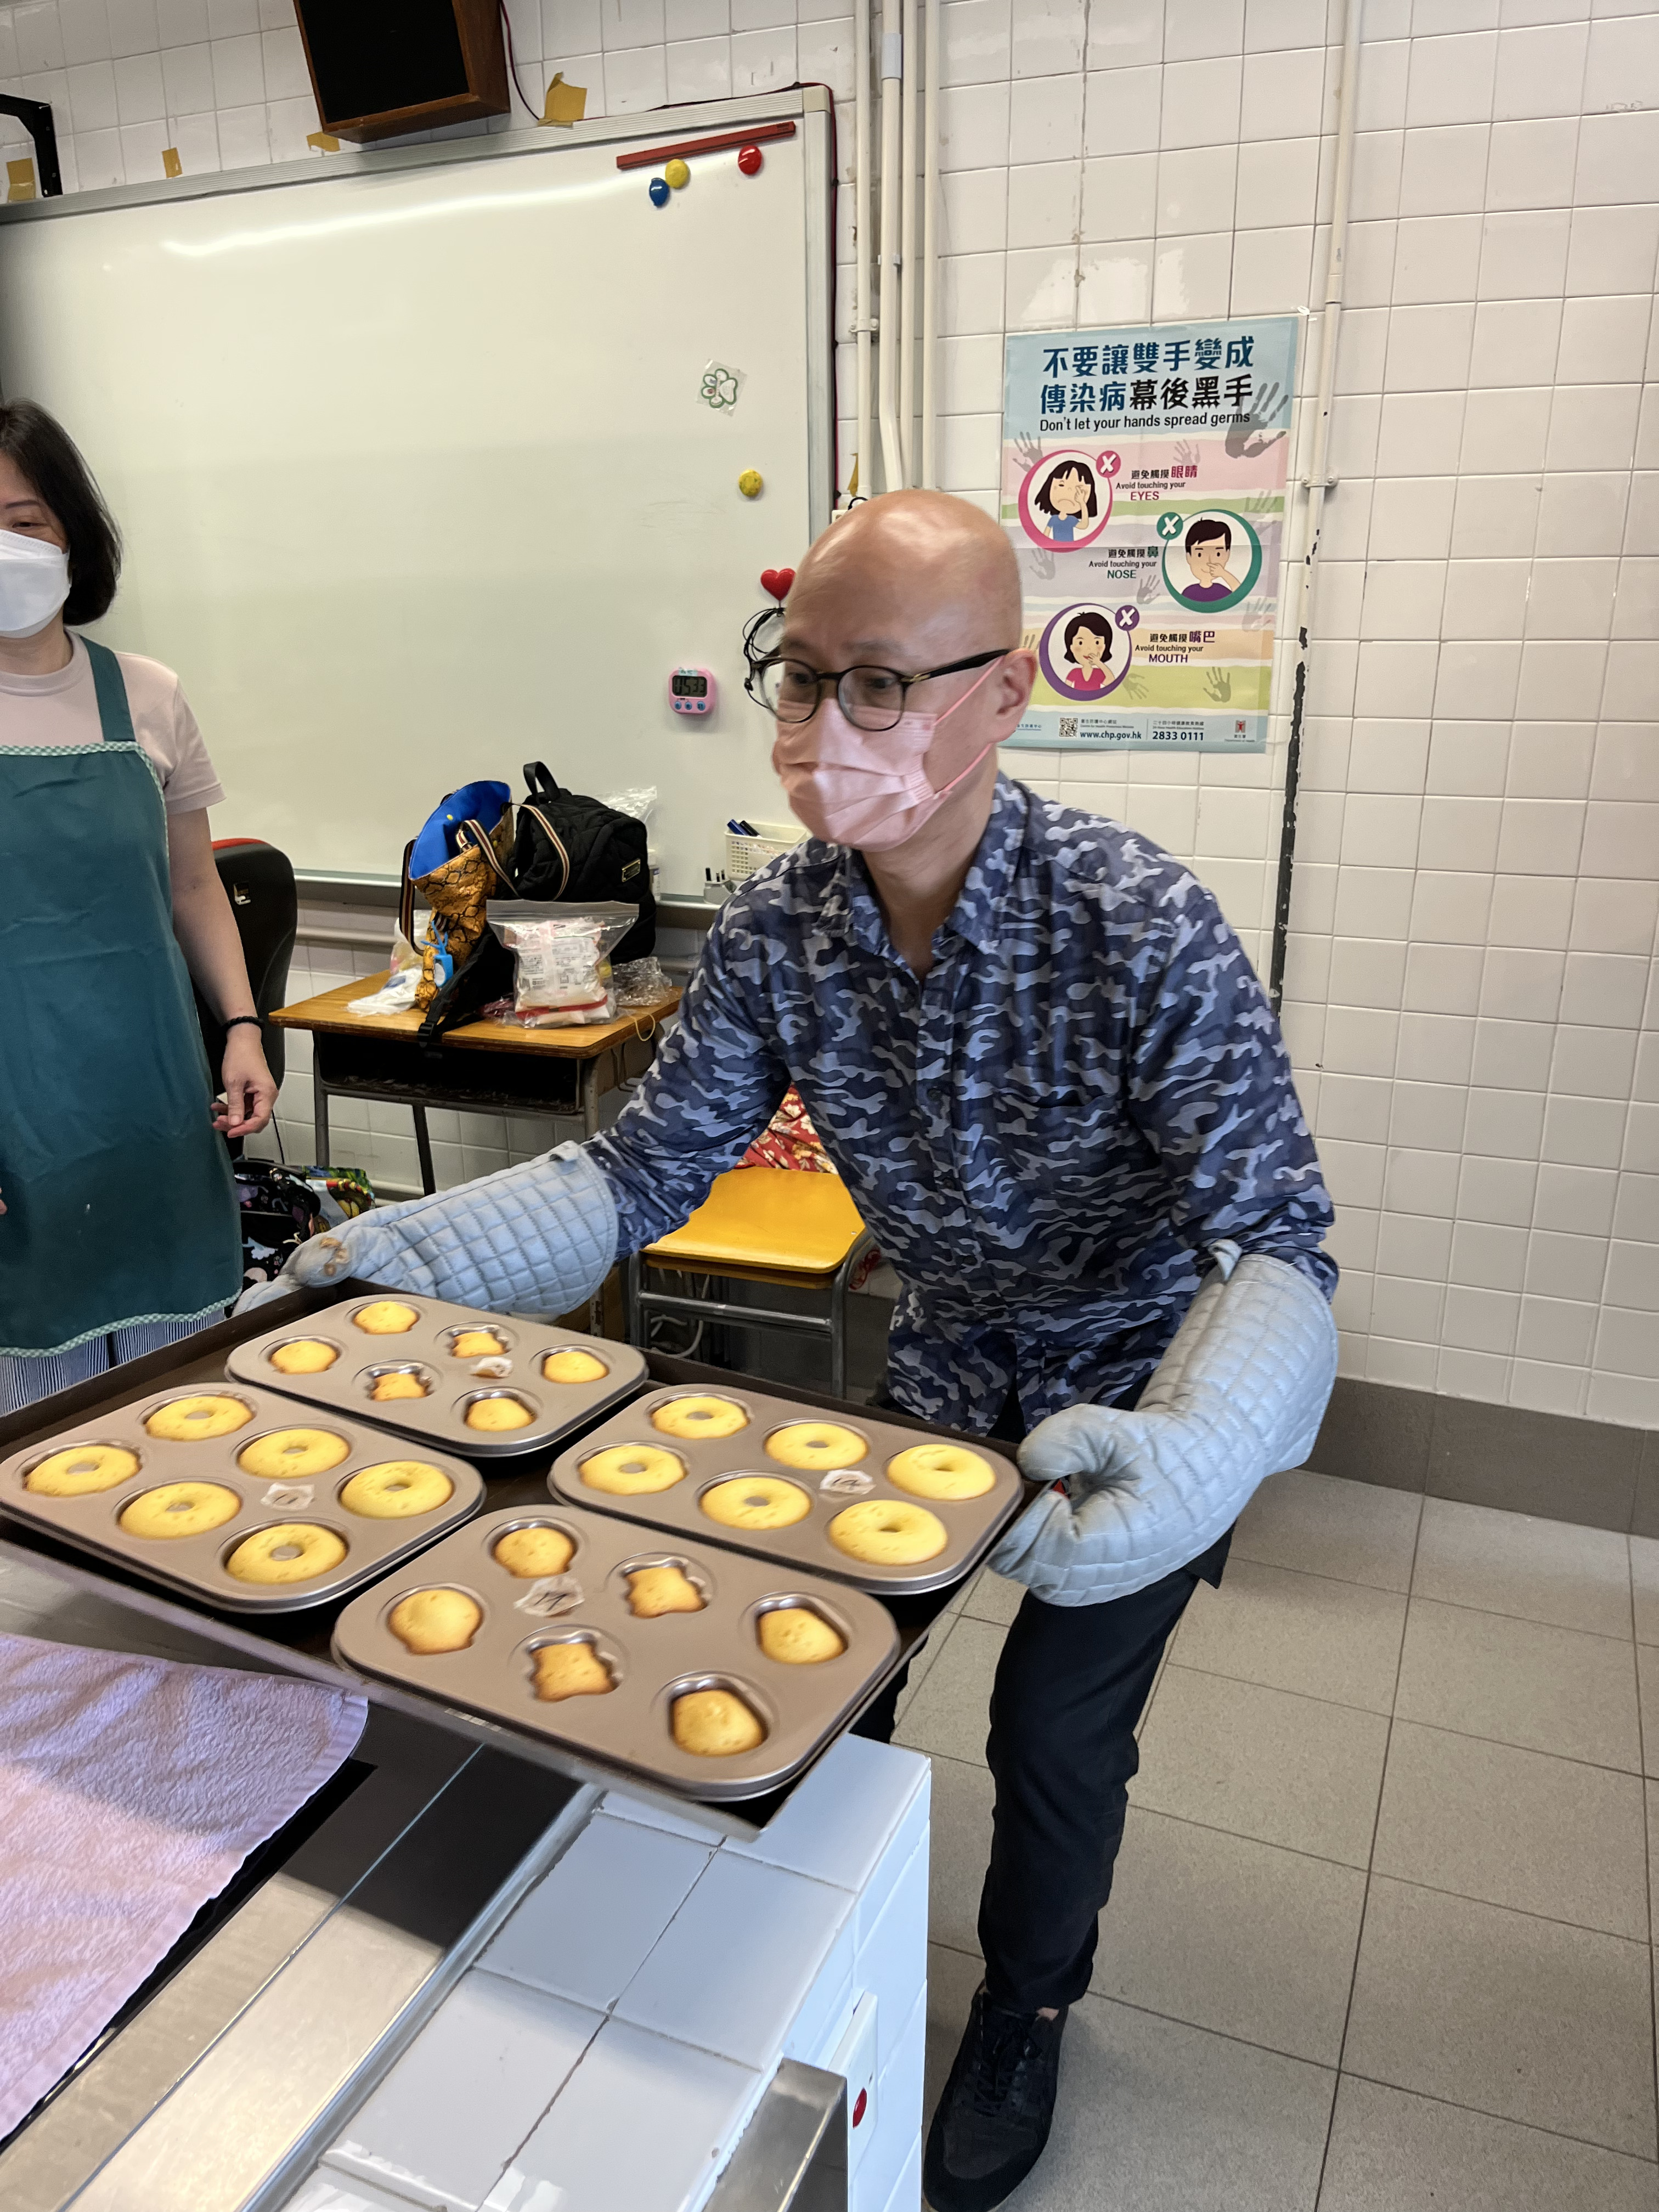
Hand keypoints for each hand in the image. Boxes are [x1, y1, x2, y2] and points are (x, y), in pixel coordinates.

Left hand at [216, 1024, 277, 1138]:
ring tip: (216, 1116)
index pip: (259, 1120)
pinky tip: (219, 1107)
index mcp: (266, 1094)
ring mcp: (260, 1094)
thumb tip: (235, 1123)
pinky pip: (244, 1106)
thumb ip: (235, 1105)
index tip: (230, 1132)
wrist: (242, 1040)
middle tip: (220, 1123)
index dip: (244, 1129)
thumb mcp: (234, 1083)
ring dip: (232, 1116)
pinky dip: (232, 1108)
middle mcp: (267, 1096)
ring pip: (248, 1114)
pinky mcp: (253, 1092)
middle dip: (236, 1124)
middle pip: (255, 1120)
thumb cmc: (241, 1055)